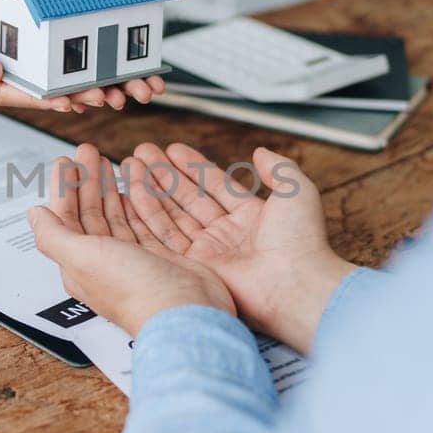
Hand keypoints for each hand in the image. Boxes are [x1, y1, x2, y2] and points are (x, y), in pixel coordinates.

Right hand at [0, 0, 166, 113]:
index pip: (9, 96)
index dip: (39, 100)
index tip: (66, 102)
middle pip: (33, 95)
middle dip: (67, 97)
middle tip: (102, 96)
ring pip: (40, 82)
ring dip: (70, 86)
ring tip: (105, 89)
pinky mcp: (5, 53)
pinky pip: (36, 64)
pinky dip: (59, 67)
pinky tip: (86, 70)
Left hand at [28, 145, 234, 335]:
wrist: (184, 311)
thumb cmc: (133, 289)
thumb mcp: (81, 257)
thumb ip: (53, 235)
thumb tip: (34, 215)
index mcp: (80, 263)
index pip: (65, 218)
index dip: (63, 188)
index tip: (65, 161)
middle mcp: (104, 262)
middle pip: (90, 213)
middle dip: (86, 181)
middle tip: (88, 152)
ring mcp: (132, 259)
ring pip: (116, 215)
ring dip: (109, 187)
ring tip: (108, 162)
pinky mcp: (158, 257)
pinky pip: (142, 222)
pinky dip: (137, 201)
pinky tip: (134, 188)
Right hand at [121, 143, 353, 352]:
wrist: (294, 283)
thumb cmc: (301, 239)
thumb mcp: (296, 191)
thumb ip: (278, 168)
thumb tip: (260, 152)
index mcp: (251, 216)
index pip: (214, 185)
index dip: (193, 167)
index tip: (172, 149)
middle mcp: (227, 235)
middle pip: (188, 198)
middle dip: (164, 175)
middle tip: (143, 153)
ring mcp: (209, 252)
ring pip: (173, 215)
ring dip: (151, 191)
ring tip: (132, 166)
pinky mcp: (194, 268)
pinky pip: (165, 238)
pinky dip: (148, 215)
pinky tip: (133, 194)